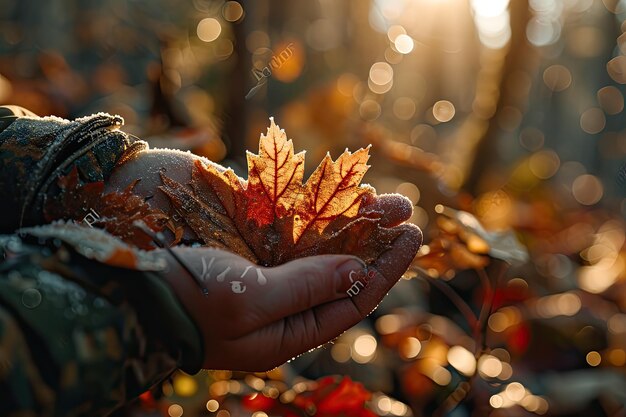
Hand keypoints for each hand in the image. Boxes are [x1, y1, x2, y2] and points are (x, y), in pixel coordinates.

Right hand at [159, 195, 421, 370]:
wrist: (122, 277)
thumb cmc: (186, 300)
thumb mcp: (249, 302)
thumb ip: (305, 287)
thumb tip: (358, 272)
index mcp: (283, 331)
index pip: (349, 302)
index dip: (384, 271)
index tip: (411, 239)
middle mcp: (279, 298)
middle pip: (340, 270)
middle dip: (375, 241)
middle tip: (408, 211)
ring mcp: (262, 263)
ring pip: (320, 242)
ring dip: (353, 217)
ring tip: (387, 195)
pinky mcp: (244, 231)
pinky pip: (289, 219)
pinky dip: (315, 204)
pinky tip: (339, 188)